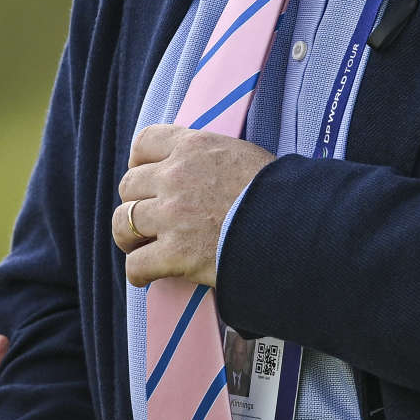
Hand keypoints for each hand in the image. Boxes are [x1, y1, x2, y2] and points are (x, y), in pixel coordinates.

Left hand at [113, 125, 271, 287]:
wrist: (297, 227)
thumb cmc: (280, 194)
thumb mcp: (243, 156)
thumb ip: (212, 159)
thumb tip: (205, 173)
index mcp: (192, 147)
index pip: (144, 142)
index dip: (139, 162)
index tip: (146, 177)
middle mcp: (175, 176)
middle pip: (129, 185)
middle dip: (134, 202)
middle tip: (146, 218)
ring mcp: (171, 215)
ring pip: (122, 223)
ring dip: (128, 237)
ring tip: (138, 247)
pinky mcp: (175, 254)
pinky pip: (136, 264)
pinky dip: (138, 272)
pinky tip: (146, 276)